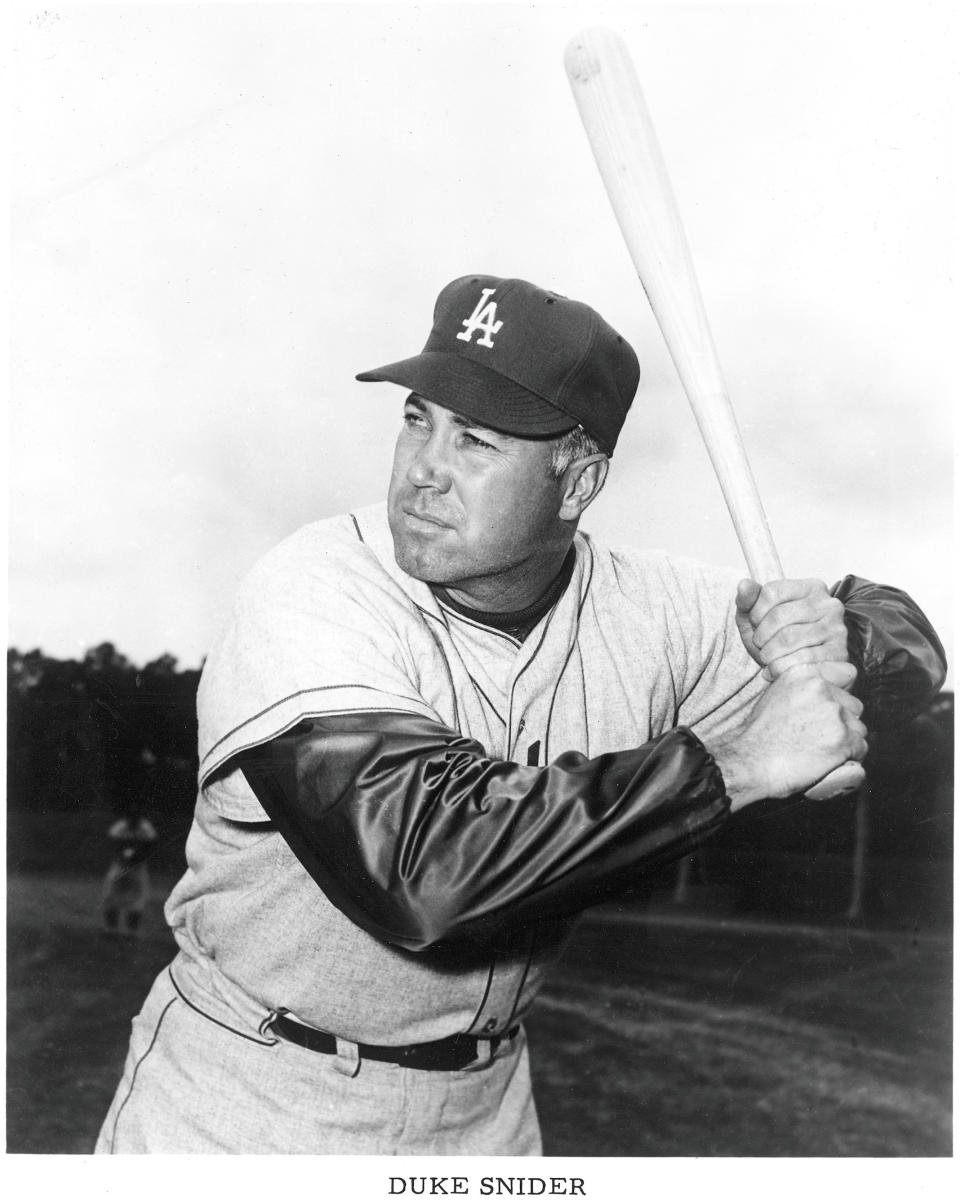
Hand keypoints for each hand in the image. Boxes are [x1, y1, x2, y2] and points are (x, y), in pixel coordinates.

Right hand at [705, 664, 867, 810]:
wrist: (750, 760)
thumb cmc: (758, 735)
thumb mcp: (776, 694)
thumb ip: (802, 689)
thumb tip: (825, 695)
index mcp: (805, 673)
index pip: (845, 674)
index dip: (839, 696)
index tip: (829, 710)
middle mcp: (822, 689)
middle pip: (853, 705)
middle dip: (844, 722)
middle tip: (821, 737)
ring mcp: (834, 713)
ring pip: (858, 729)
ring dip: (847, 742)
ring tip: (822, 752)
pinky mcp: (843, 739)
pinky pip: (860, 749)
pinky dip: (849, 758)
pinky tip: (828, 762)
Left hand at [735, 578, 849, 681]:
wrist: (799, 670)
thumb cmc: (777, 639)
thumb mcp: (757, 617)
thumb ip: (748, 600)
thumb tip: (744, 585)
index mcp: (811, 588)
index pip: (772, 592)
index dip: (755, 612)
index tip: (755, 625)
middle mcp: (829, 604)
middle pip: (779, 616)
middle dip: (760, 635)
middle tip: (759, 645)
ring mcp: (836, 629)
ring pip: (789, 639)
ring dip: (768, 653)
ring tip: (766, 657)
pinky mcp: (839, 654)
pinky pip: (801, 660)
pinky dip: (780, 668)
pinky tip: (774, 670)